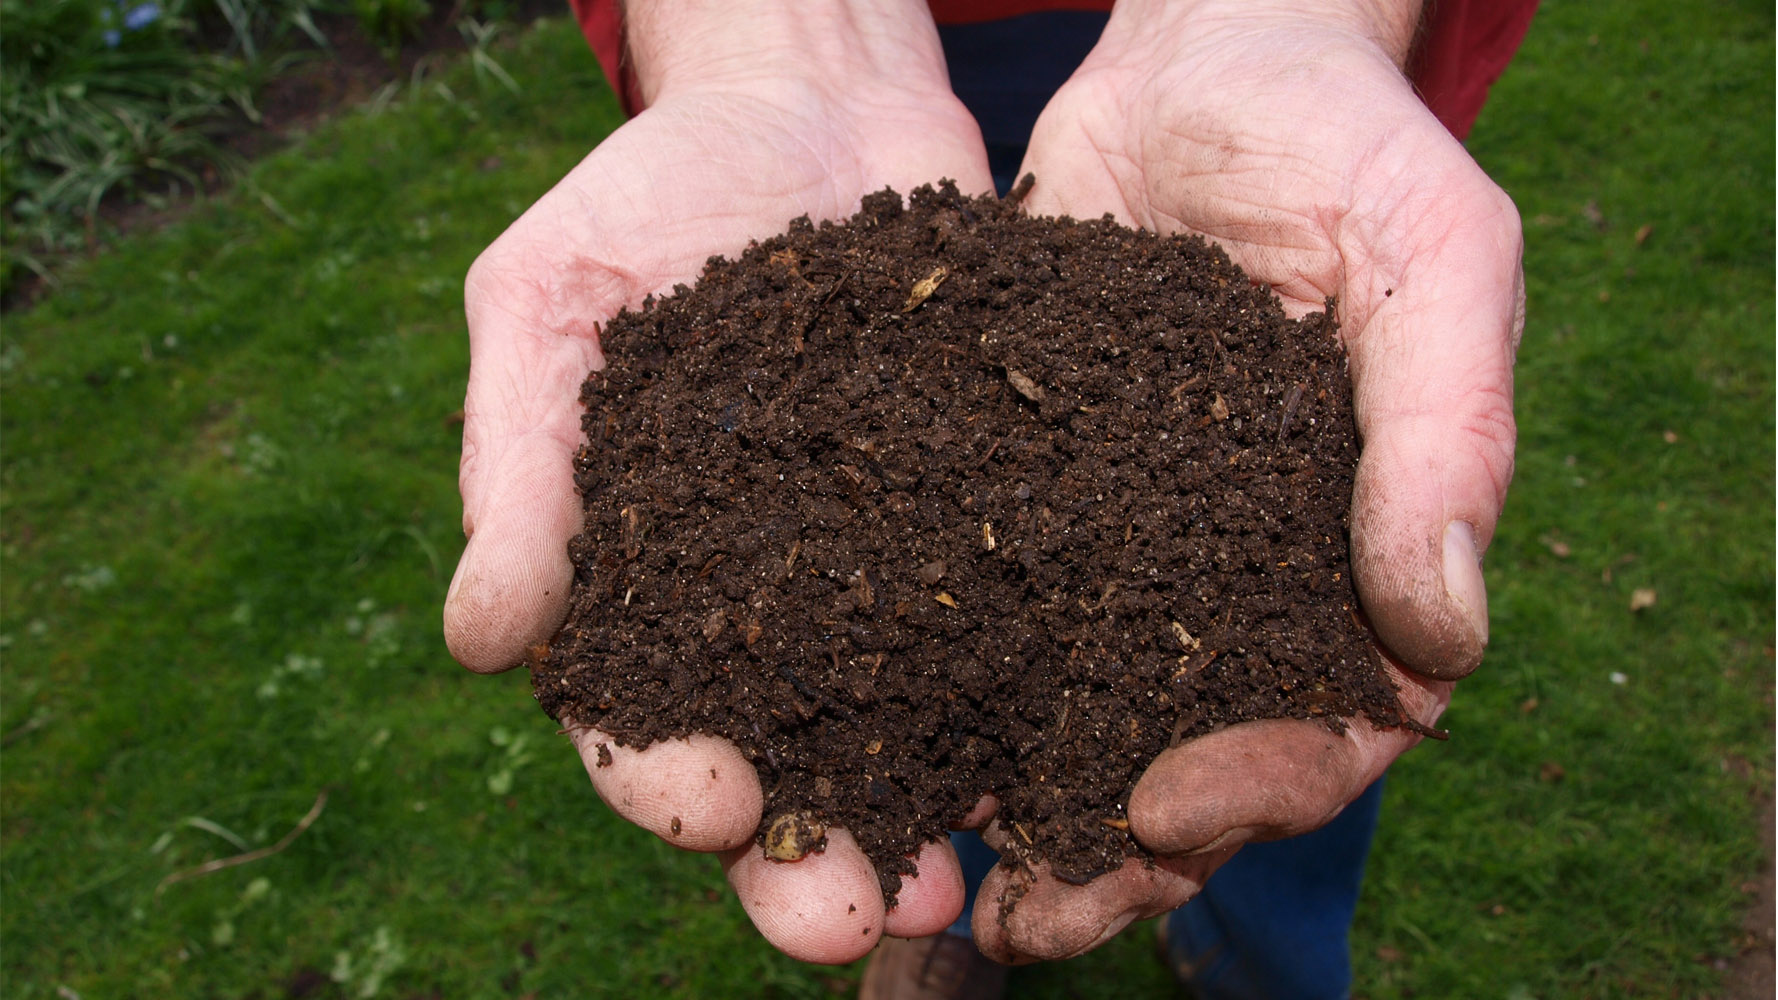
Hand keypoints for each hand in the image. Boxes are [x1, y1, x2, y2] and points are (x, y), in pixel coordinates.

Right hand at [442, 0, 994, 963]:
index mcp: (642, 581)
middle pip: (779, 764)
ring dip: (925, 821)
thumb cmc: (649, 196)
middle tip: (847, 922)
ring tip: (962, 891)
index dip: (664, 779)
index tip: (711, 807)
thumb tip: (479, 643)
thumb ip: (518, 467)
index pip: (636, 716)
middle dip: (804, 858)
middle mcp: (766, 607)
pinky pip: (1013, 628)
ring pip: (903, 732)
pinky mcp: (986, 524)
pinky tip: (1071, 755)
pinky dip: (1035, 701)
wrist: (811, 102)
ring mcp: (885, 573)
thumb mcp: (549, 303)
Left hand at [972, 0, 1521, 961]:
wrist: (1200, 57)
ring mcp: (1122, 544)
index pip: (1333, 723)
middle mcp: (1233, 575)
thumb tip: (1444, 635)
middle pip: (1188, 756)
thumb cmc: (1345, 143)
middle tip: (1026, 916)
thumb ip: (1447, 434)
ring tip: (928, 874)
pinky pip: (978, 610)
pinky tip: (857, 734)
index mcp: (1353, 555)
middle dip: (1114, 849)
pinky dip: (929, 683)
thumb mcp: (1431, 258)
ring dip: (1009, 802)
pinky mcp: (1018, 494)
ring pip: (1072, 711)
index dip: (1261, 787)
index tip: (1164, 809)